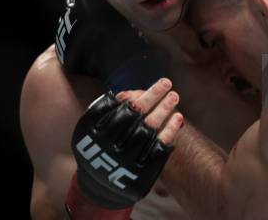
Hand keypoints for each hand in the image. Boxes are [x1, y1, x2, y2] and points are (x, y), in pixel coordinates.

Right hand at [71, 78, 182, 208]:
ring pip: (150, 131)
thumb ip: (103, 109)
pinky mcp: (141, 172)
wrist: (99, 184)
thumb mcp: (89, 127)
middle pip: (138, 117)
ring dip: (164, 112)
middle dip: (154, 98)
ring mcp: (128, 161)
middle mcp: (112, 147)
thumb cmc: (96, 144)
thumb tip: (125, 95)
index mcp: (97, 133)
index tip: (163, 82)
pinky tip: (178, 118)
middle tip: (168, 83)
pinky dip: (169, 132)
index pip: (125, 109)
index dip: (145, 94)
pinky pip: (158, 149)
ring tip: (174, 96)